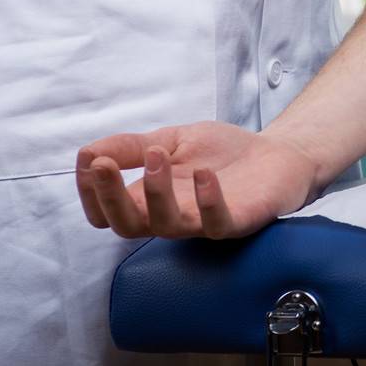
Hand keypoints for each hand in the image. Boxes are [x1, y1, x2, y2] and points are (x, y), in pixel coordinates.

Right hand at [76, 122, 318, 238]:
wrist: (278, 153)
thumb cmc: (222, 152)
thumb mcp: (172, 140)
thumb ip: (133, 147)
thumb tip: (88, 152)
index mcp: (150, 199)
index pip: (106, 212)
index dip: (91, 193)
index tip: (89, 161)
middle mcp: (171, 216)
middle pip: (127, 225)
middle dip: (110, 197)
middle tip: (104, 165)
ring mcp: (203, 222)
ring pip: (166, 225)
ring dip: (155, 193)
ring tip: (156, 156)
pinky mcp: (236, 221)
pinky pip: (216, 223)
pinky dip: (207, 201)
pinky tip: (204, 176)